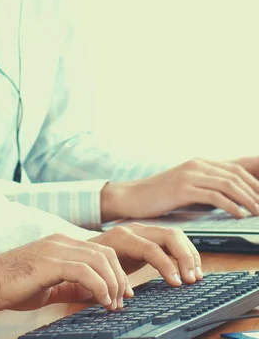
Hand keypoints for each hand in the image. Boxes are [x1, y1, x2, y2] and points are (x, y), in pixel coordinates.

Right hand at [0, 233, 128, 311]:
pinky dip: (99, 287)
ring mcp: (54, 250)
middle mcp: (60, 241)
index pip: (101, 251)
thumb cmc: (15, 284)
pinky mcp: (48, 263)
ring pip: (98, 260)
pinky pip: (84, 271)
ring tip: (111, 304)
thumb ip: (73, 285)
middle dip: (119, 279)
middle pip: (105, 254)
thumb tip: (96, 294)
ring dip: (111, 285)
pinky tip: (101, 300)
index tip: (123, 294)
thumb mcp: (51, 284)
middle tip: (120, 302)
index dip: (117, 272)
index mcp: (61, 243)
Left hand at [89, 223, 202, 284]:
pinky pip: (173, 240)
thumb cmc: (91, 263)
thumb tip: (128, 295)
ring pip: (175, 235)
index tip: (177, 284)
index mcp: (121, 238)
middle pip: (168, 235)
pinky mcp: (150, 236)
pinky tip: (190, 270)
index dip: (166, 265)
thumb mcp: (97, 272)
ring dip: (189, 254)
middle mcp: (134, 230)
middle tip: (191, 281)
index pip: (150, 248)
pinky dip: (185, 253)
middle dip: (185, 257)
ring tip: (195, 277)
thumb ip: (111, 280)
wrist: (85, 249)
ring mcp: (143, 231)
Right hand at [101, 158, 258, 220]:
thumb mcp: (186, 186)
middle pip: (236, 174)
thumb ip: (207, 187)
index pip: (237, 167)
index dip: (255, 179)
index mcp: (199, 163)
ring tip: (258, 212)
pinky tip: (239, 215)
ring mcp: (189, 175)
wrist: (132, 197)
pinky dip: (231, 205)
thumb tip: (232, 197)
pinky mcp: (183, 188)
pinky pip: (214, 196)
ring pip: (228, 184)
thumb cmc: (159, 196)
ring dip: (248, 199)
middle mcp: (196, 164)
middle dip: (256, 190)